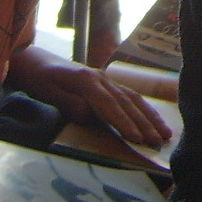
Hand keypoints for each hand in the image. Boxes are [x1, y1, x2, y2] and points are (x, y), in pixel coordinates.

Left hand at [8, 45, 171, 145]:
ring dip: (150, 116)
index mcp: (85, 79)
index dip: (123, 121)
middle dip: (144, 123)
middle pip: (126, 102)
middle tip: (158, 141)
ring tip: (164, 133)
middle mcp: (100, 77)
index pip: (108, 103)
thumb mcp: (46, 92)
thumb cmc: (39, 78)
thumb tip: (89, 116)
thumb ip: (68, 103)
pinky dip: (143, 108)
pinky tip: (154, 119)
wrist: (37, 61)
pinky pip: (130, 95)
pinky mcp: (107, 83)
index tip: (135, 137)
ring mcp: (106, 79)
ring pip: (133, 98)